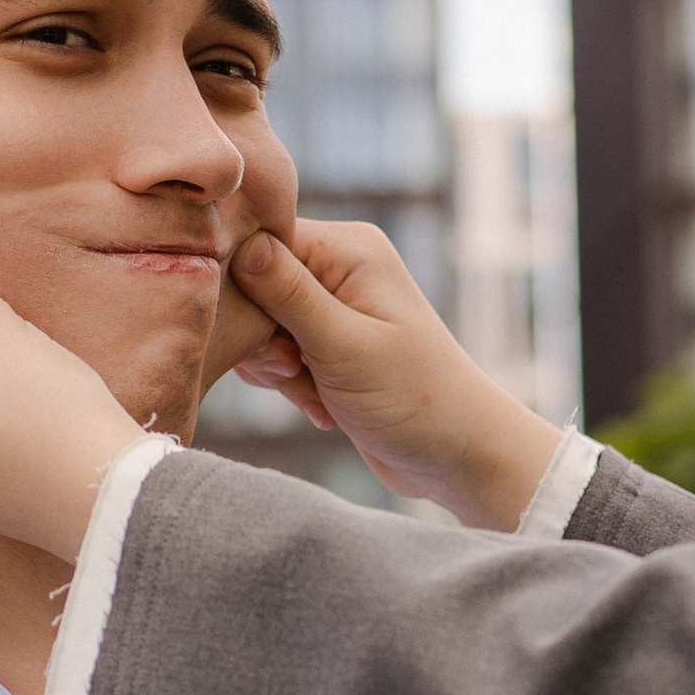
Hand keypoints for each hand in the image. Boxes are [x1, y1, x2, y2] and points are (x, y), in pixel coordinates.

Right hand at [227, 222, 562, 529]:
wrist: (454, 454)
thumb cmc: (412, 398)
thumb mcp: (344, 346)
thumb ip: (288, 294)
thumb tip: (240, 244)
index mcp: (348, 248)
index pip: (259, 240)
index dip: (243, 287)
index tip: (268, 339)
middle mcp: (339, 266)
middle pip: (252, 284)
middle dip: (261, 337)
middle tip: (294, 370)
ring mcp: (333, 306)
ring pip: (259, 325)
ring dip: (275, 367)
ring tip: (313, 391)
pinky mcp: (326, 343)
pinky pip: (276, 353)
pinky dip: (289, 384)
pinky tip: (323, 408)